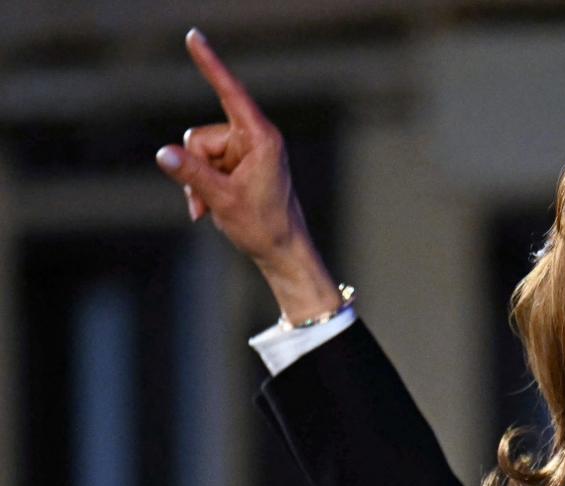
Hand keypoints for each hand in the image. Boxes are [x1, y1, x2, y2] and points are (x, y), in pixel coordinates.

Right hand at [155, 29, 339, 320]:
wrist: (282, 250)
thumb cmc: (263, 225)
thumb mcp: (222, 199)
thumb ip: (192, 174)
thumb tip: (164, 153)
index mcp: (261, 138)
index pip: (230, 93)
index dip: (210, 64)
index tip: (194, 37)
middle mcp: (254, 139)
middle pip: (201, 137)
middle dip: (196, 168)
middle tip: (207, 200)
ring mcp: (245, 152)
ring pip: (198, 153)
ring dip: (197, 182)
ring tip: (211, 207)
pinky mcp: (238, 165)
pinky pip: (203, 165)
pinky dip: (202, 187)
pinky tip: (209, 208)